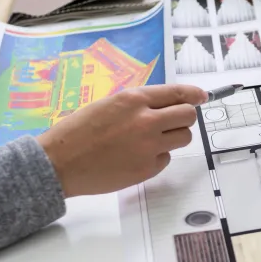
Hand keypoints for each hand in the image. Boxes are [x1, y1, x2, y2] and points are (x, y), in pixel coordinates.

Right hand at [36, 84, 205, 195]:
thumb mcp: (107, 105)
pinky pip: (167, 159)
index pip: (176, 93)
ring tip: (150, 141)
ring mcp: (150, 146)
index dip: (193, 95)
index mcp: (133, 100)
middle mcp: (146, 120)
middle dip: (183, 118)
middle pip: (188, 116)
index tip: (201, 97)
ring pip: (184, 138)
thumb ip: (136, 104)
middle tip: (171, 123)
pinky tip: (136, 157)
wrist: (58, 163)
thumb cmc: (76, 132)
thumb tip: (164, 105)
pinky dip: (157, 157)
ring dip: (173, 137)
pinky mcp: (148, 168)